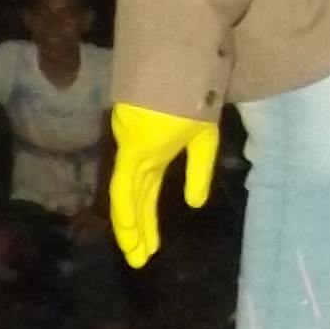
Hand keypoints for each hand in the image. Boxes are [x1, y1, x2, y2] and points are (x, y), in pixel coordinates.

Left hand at [106, 104, 217, 268]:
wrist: (186, 69)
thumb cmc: (196, 96)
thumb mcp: (205, 140)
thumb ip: (199, 172)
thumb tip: (194, 203)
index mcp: (154, 153)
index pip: (146, 193)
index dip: (147, 220)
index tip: (151, 247)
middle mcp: (140, 156)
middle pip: (135, 199)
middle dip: (138, 231)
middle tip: (140, 259)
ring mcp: (134, 152)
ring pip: (127, 198)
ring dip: (131, 228)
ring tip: (137, 255)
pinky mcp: (132, 148)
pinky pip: (124, 185)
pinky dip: (126, 210)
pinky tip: (129, 232)